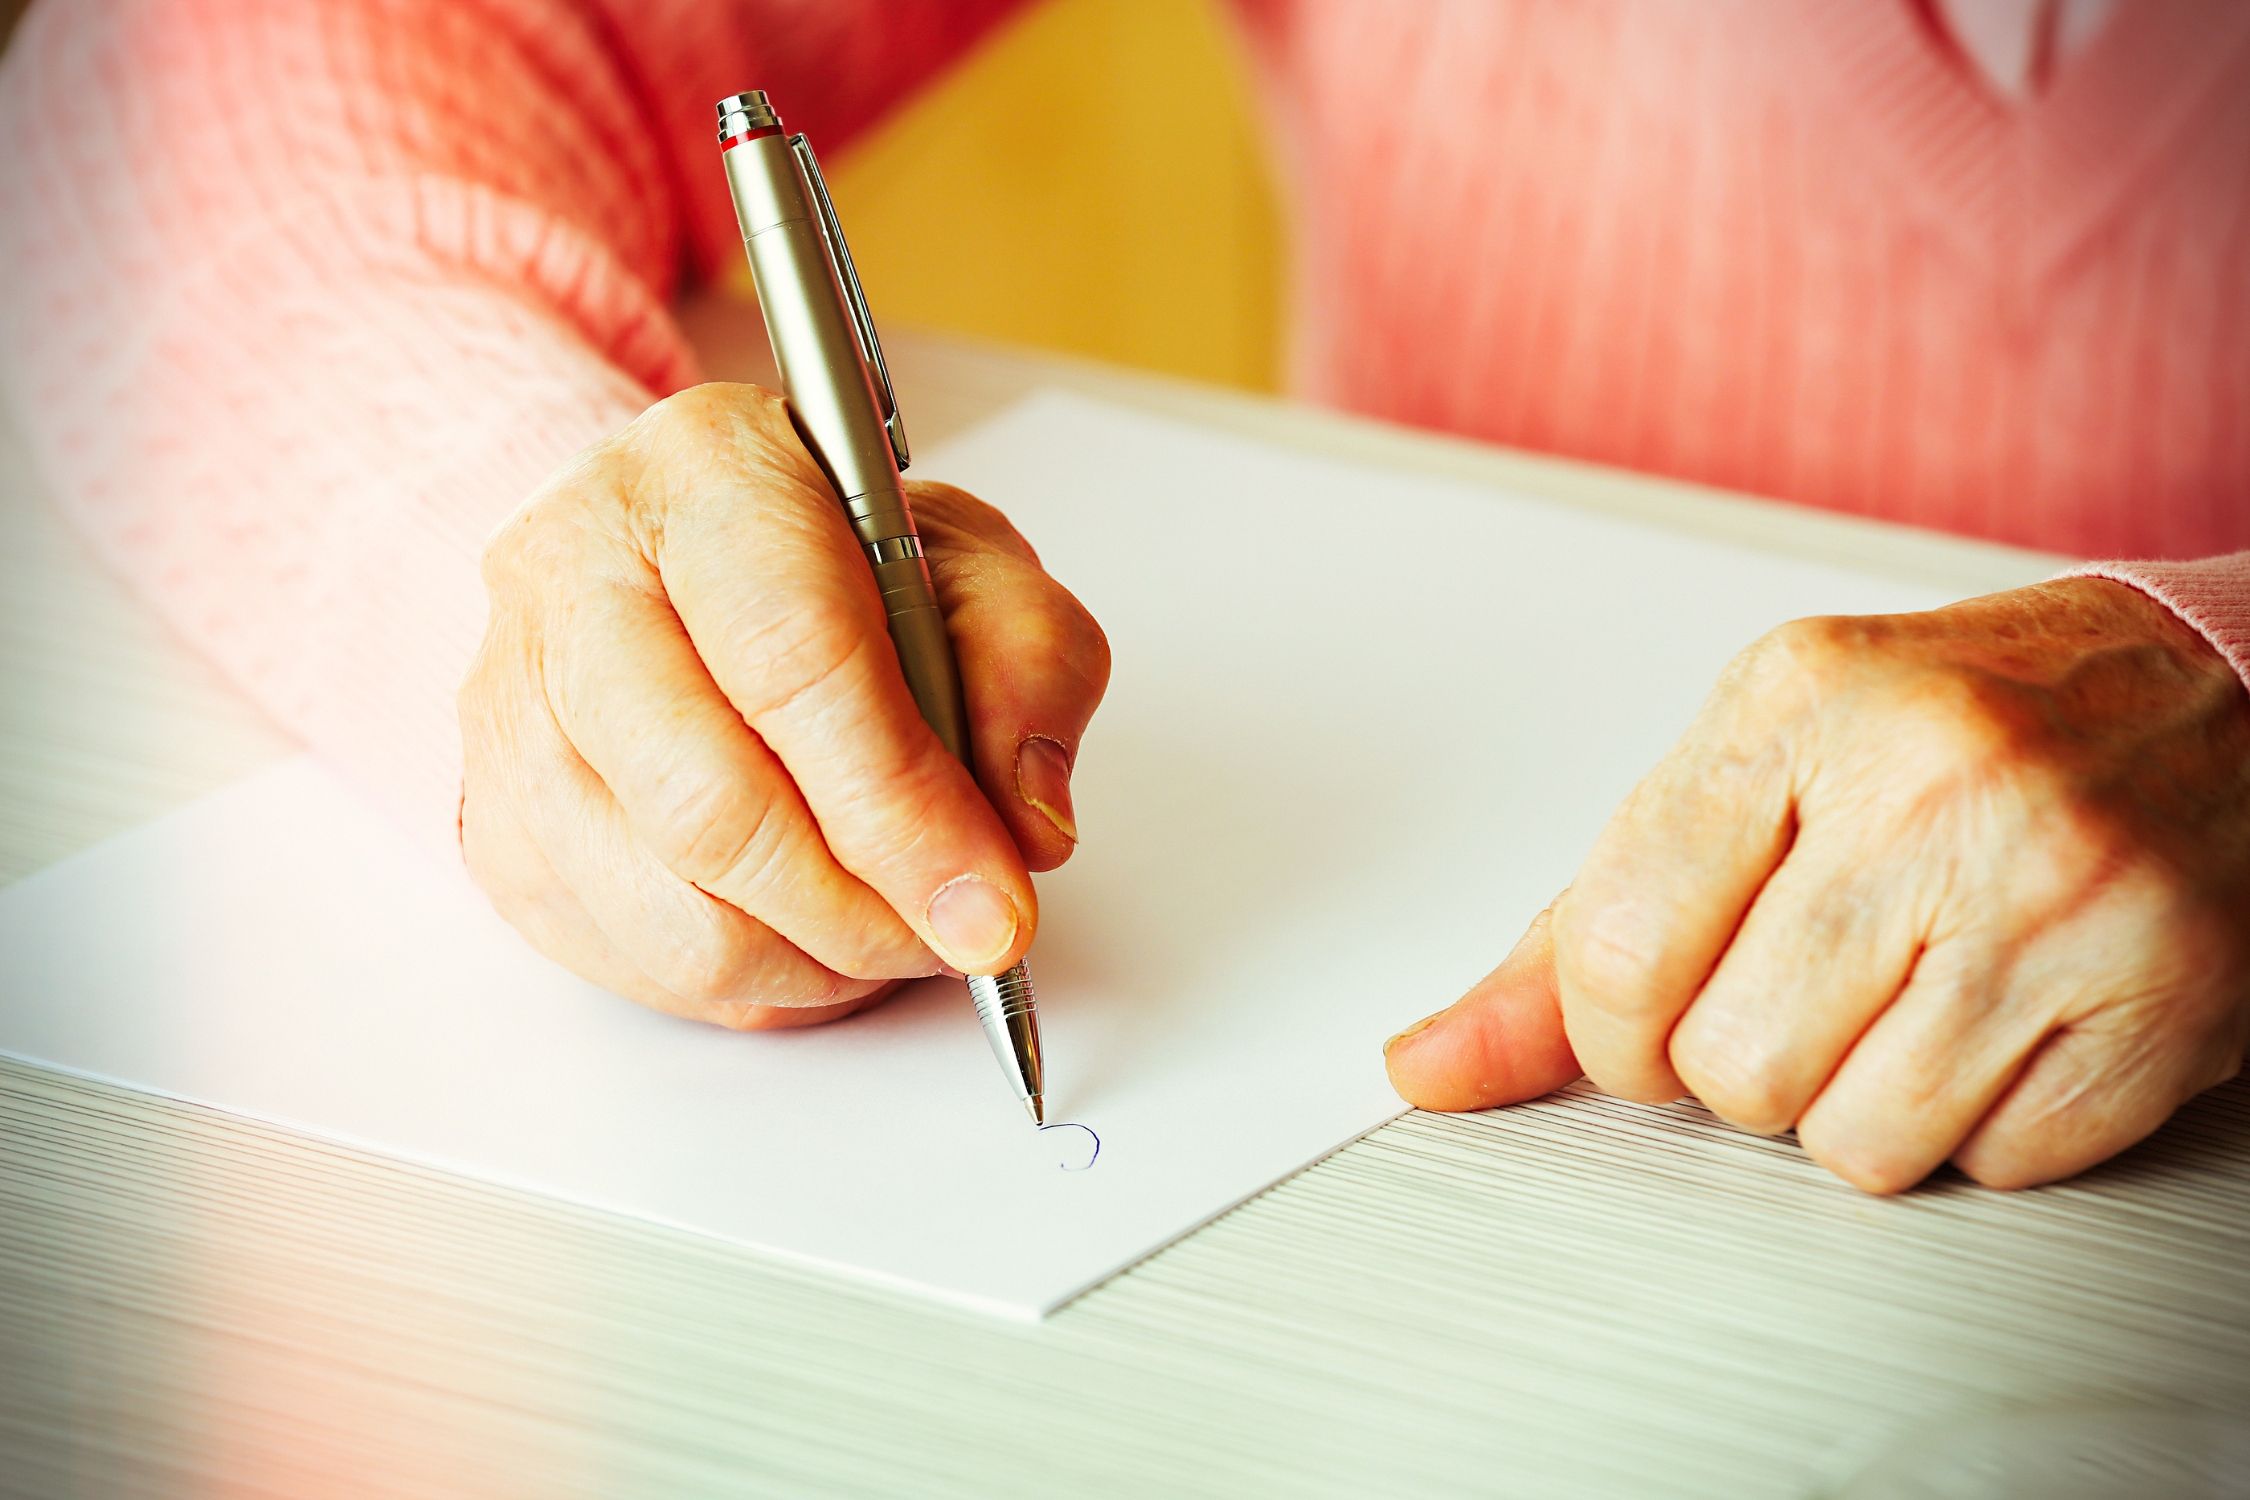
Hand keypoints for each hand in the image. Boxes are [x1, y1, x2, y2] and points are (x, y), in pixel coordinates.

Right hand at [459, 383, 1108, 1028]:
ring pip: (671, 914)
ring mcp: (511, 708)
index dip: (901, 808)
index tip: (990, 903)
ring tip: (894, 931)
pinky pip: (637, 964)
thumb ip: (1027, 669)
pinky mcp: (494, 824)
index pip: (795, 661)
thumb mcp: (975, 567)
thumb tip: (1024, 825)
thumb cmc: (833, 561)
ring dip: (815, 962)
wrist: (690, 564)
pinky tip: (815, 934)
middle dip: (861, 911)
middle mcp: (571, 575)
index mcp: (703, 472)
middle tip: (954, 937)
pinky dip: (755, 985)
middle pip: (710, 806)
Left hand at [1385, 579, 2249, 1190]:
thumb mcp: (1743, 775)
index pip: (1615, 956)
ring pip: (1853, 1144)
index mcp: (1793, 706)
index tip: (1649, 1019)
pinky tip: (2006, 1021)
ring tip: (1909, 999)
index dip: (1610, 1035)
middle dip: (1742, 1067)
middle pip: (1727, 1071)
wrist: (2212, 692)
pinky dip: (1982, 1128)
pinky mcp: (2165, 997)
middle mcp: (1931, 786)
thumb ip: (1577, 931)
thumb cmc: (1948, 730)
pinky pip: (1995, 1171)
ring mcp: (2059, 894)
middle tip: (1811, 985)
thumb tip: (1424, 1066)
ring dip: (1857, 1109)